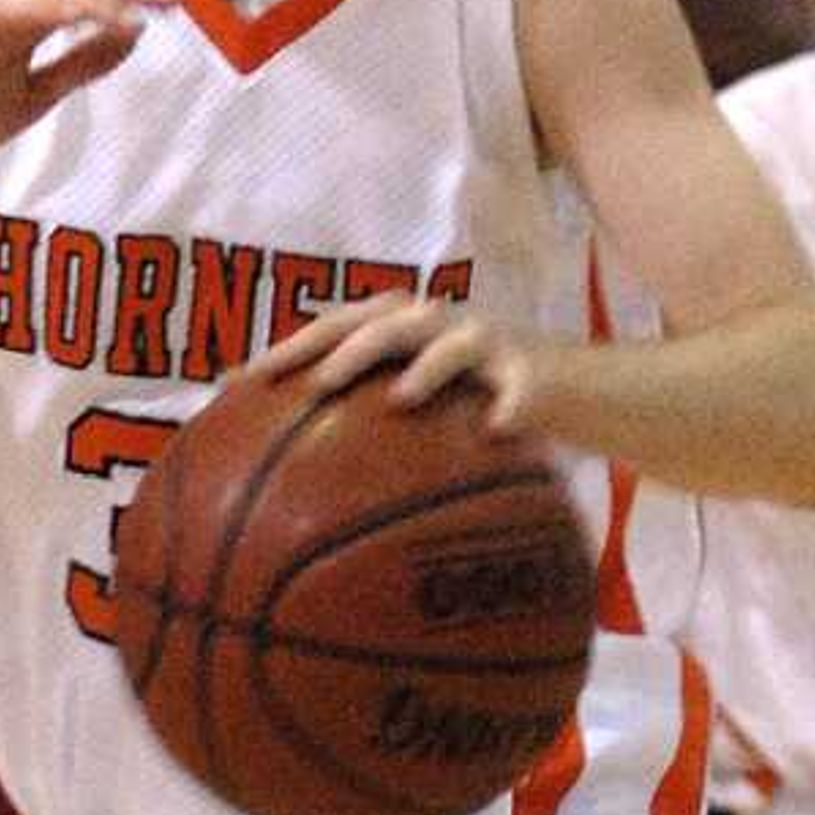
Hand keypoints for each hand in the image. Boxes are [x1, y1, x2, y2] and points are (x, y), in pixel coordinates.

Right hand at [0, 0, 174, 160]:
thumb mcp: (34, 96)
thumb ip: (79, 66)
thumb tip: (131, 38)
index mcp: (30, 25)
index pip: (90, 3)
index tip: (178, 1)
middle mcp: (14, 9)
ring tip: (144, 7)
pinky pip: (19, 9)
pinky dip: (57, 8)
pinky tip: (89, 14)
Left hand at [257, 287, 560, 430]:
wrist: (578, 395)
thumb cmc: (485, 411)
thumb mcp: (426, 417)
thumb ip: (369, 432)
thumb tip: (287, 494)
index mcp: (403, 331)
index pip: (335, 328)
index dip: (288, 348)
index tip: (236, 383)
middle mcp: (439, 326)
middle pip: (381, 320)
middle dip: (341, 345)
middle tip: (306, 383)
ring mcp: (488, 343)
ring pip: (449, 341)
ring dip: (423, 365)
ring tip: (397, 397)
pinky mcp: (533, 374)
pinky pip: (519, 391)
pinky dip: (508, 406)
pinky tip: (496, 428)